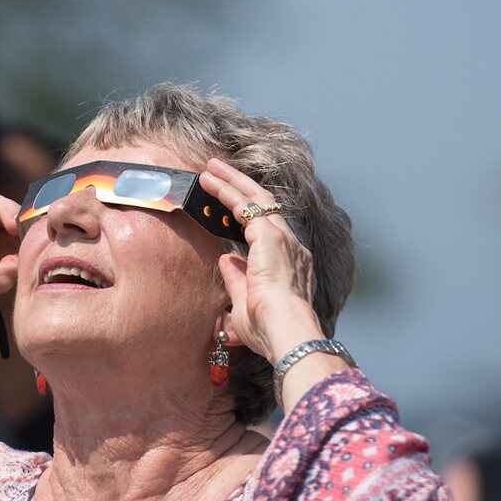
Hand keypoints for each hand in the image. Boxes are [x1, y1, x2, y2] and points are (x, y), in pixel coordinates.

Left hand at [198, 158, 319, 360]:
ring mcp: (284, 239)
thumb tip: (226, 259)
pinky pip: (244, 205)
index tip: (232, 204)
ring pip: (256, 198)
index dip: (249, 213)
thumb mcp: (245, 304)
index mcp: (290, 264)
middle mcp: (292, 246)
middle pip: (266, 205)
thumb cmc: (269, 330)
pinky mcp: (270, 236)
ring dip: (232, 181)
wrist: (286, 332)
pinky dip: (226, 191)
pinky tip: (209, 183)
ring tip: (211, 168)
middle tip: (220, 171)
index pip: (269, 230)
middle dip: (242, 186)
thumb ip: (237, 279)